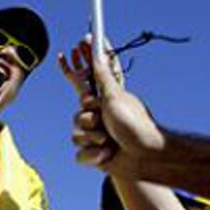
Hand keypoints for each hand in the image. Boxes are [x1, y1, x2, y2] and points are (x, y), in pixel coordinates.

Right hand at [59, 38, 163, 173]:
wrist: (145, 158)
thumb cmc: (135, 125)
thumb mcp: (115, 97)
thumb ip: (102, 76)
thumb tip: (98, 51)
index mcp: (106, 101)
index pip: (86, 81)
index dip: (75, 67)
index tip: (64, 53)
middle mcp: (101, 117)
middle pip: (78, 112)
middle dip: (88, 118)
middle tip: (102, 119)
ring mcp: (97, 137)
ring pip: (76, 134)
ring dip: (92, 137)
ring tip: (109, 140)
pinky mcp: (95, 156)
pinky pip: (79, 154)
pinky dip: (92, 156)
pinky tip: (107, 154)